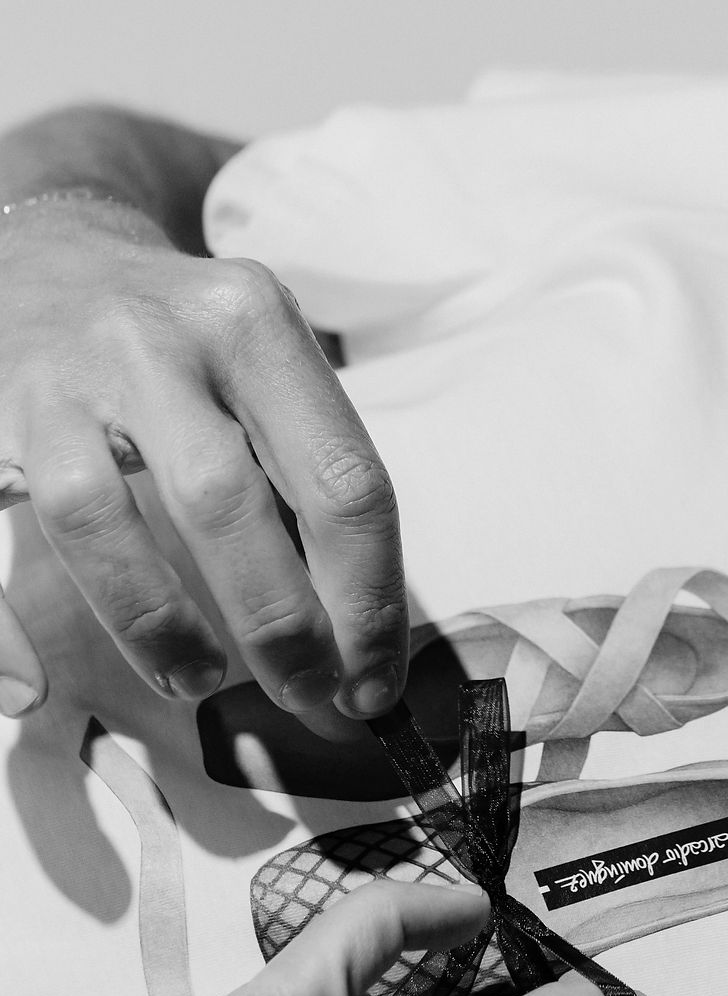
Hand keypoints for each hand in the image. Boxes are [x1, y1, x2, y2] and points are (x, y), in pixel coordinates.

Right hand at [0, 197, 405, 726]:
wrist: (51, 253)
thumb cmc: (182, 346)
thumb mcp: (264, 367)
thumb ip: (305, 482)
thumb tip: (357, 647)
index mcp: (253, 325)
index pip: (341, 479)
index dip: (369, 602)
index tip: (373, 685)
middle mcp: (153, 339)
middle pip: (224, 500)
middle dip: (280, 625)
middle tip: (306, 695)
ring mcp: (54, 376)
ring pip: (94, 513)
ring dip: (156, 621)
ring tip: (197, 680)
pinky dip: (3, 632)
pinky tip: (33, 692)